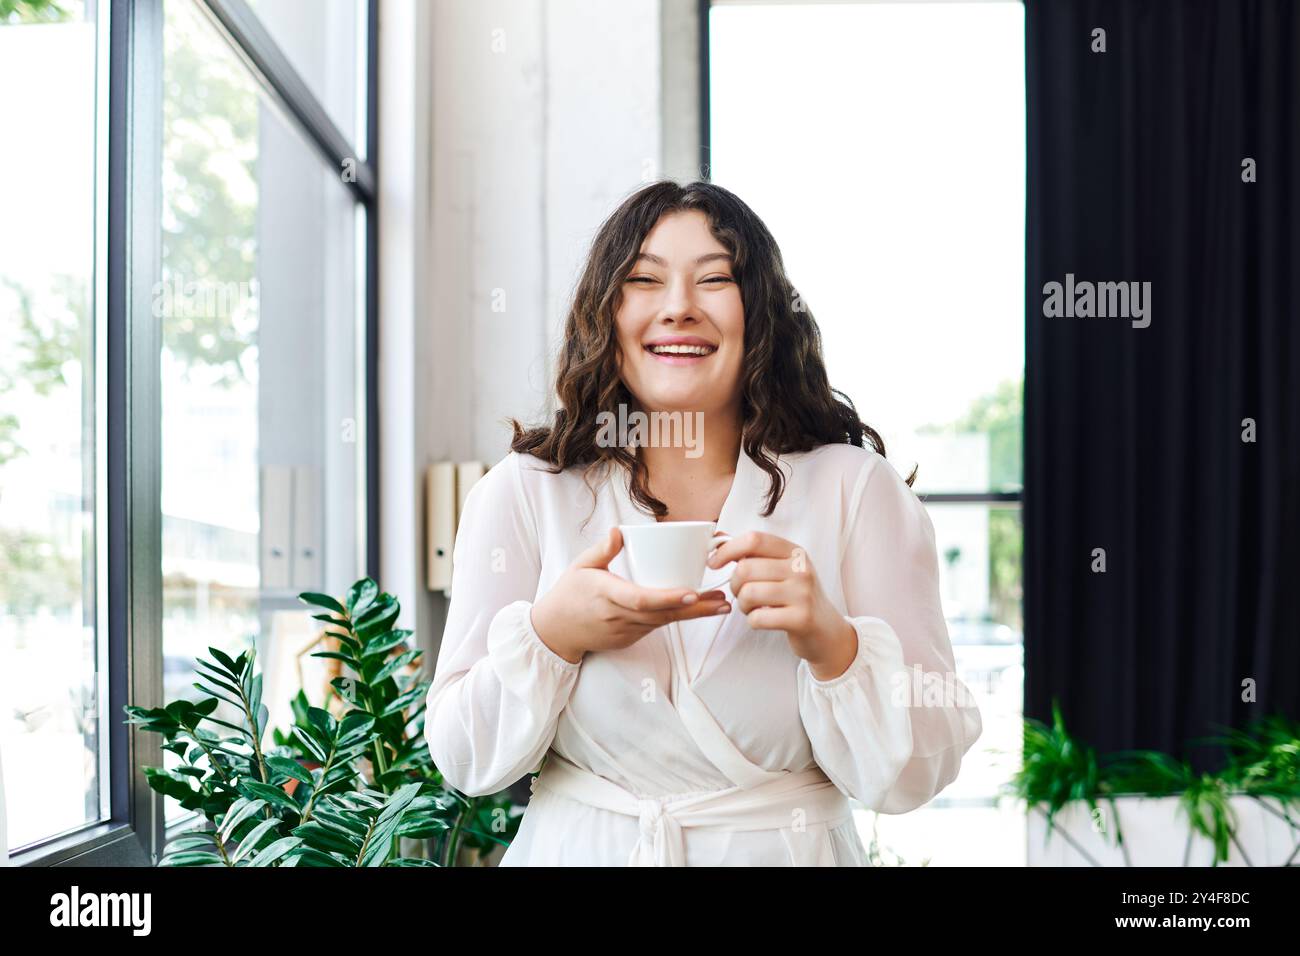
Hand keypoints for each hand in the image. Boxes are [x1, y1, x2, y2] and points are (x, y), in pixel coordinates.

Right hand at [530, 527, 730, 663]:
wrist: (555, 631)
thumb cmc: (569, 594)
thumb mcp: (580, 565)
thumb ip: (602, 549)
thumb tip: (621, 531)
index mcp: (606, 595)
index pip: (641, 599)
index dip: (668, 598)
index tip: (692, 592)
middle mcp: (619, 616)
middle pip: (662, 614)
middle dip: (695, 609)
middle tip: (722, 600)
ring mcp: (626, 631)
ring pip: (664, 622)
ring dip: (693, 614)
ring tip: (720, 604)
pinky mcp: (630, 638)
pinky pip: (656, 626)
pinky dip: (676, 617)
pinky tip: (698, 609)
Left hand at [706, 531, 856, 679]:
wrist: (827, 631)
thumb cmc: (797, 598)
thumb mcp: (784, 569)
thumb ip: (756, 556)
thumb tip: (718, 541)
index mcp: (794, 552)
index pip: (754, 539)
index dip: (727, 550)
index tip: (714, 563)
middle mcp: (801, 569)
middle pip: (745, 568)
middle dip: (734, 584)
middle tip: (742, 593)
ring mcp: (803, 594)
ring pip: (748, 593)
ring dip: (742, 604)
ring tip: (753, 607)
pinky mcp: (801, 619)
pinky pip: (757, 618)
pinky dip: (752, 621)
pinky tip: (763, 620)